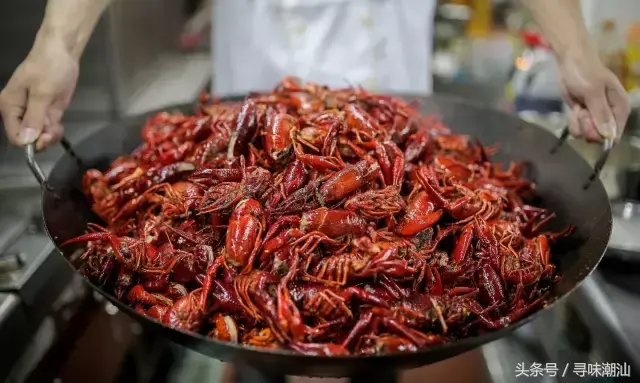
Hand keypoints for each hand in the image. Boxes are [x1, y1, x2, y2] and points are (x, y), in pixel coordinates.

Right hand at [0, 34, 78, 150]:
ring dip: (50, 137)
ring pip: (39, 137)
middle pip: (27, 139)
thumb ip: (34, 117)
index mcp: (9, 107)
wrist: (62, 53)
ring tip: (58, 126)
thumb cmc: (48, 68)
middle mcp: (19, 113)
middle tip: (54, 129)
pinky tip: (60, 125)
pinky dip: (55, 132)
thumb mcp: (42, 92)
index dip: (29, 142)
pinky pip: (49, 130)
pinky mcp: (48, 113)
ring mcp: (34, 114)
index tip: (44, 137)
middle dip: (41, 140)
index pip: (14, 136)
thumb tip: (26, 140)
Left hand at [559, 47, 628, 141]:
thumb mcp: (593, 92)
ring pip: (587, 133)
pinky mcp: (582, 115)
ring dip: (579, 123)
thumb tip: (609, 135)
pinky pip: (577, 128)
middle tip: (583, 113)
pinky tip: (573, 109)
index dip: (603, 136)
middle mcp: (610, 114)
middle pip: (600, 136)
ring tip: (579, 108)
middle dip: (588, 127)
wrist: (569, 61)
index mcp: (620, 107)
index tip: (592, 128)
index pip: (616, 133)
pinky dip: (573, 121)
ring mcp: (595, 115)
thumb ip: (600, 113)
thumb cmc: (585, 72)